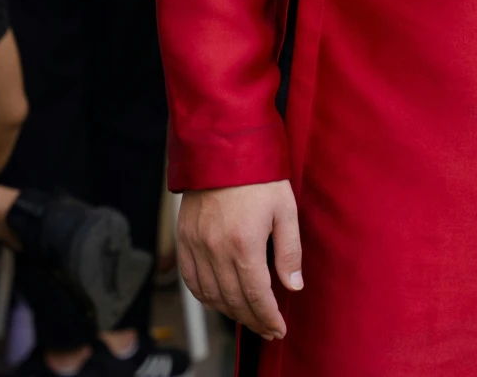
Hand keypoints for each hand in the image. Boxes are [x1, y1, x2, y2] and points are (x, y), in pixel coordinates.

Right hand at [177, 181, 300, 341]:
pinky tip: (220, 300)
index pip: (256, 295)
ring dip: (230, 312)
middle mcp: (215, 249)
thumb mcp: (285, 209)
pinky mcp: (183, 239)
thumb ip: (289, 251)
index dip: (268, 317)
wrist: (222, 147)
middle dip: (252, 320)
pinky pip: (191, 280)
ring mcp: (195, 245)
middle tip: (267, 329)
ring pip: (210, 295)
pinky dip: (205, 297)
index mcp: (244, 243)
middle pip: (233, 300)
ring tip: (248, 317)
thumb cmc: (259, 175)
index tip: (278, 329)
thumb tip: (292, 286)